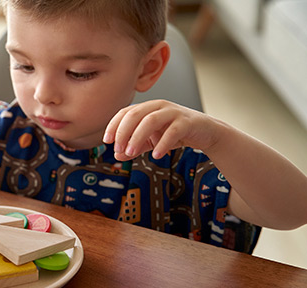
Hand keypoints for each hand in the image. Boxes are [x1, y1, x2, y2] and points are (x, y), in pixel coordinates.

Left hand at [103, 100, 220, 160]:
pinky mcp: (187, 122)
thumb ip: (135, 147)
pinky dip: (163, 143)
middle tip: (118, 149)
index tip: (106, 141)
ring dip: (138, 137)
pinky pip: (173, 131)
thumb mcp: (151, 141)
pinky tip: (157, 155)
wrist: (205, 132)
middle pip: (134, 114)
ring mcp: (173, 112)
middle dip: (123, 132)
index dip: (114, 125)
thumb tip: (117, 155)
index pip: (125, 112)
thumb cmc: (176, 133)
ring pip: (151, 120)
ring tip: (131, 153)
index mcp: (147, 108)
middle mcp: (158, 107)